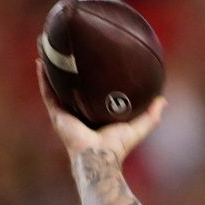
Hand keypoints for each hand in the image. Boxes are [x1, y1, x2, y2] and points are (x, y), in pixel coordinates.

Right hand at [36, 59, 165, 160]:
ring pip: (55, 86)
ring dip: (50, 68)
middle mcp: (77, 112)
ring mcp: (65, 113)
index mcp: (93, 114)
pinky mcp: (57, 115)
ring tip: (47, 47)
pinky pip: (48, 92)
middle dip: (66, 68)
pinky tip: (41, 61)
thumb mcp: (138, 127)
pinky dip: (43, 78)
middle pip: (69, 86)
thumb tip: (163, 100)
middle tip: (66, 47)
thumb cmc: (118, 146)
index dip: (88, 77)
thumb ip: (151, 115)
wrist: (100, 157)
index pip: (89, 92)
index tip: (90, 59)